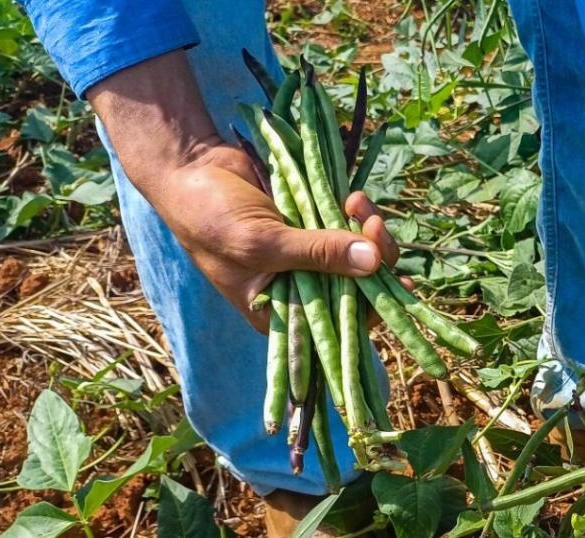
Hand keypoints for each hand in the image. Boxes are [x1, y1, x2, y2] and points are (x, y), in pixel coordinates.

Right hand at [154, 145, 398, 330]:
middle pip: (357, 289)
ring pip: (359, 256)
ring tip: (359, 205)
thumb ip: (316, 253)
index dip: (370, 306)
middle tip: (376, 228)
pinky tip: (354, 199)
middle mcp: (299, 290)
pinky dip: (357, 216)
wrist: (191, 167)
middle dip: (376, 261)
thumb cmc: (209, 217)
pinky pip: (349, 228)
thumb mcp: (261, 242)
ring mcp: (309, 256)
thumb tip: (372, 262)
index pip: (337, 324)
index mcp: (280, 312)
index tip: (393, 280)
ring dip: (369, 233)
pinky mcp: (314, 225)